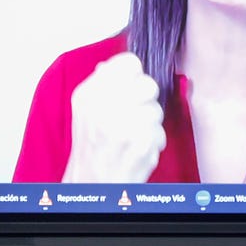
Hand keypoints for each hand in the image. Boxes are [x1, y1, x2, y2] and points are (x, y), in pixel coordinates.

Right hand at [62, 52, 166, 182]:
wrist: (92, 182)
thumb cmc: (91, 146)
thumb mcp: (84, 108)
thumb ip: (101, 83)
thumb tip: (117, 64)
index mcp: (89, 93)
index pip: (129, 63)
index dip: (133, 75)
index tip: (130, 86)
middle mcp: (105, 107)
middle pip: (148, 84)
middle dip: (145, 99)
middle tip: (133, 111)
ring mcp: (125, 126)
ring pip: (157, 109)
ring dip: (149, 122)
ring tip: (132, 133)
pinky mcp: (143, 144)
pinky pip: (160, 132)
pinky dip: (152, 141)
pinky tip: (136, 147)